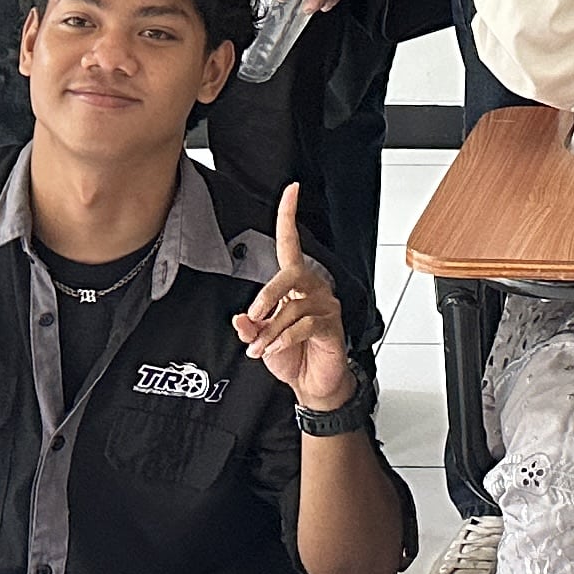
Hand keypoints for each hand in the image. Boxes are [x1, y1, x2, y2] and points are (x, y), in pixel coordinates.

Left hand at [232, 186, 356, 410]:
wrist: (312, 383)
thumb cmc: (291, 354)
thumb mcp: (260, 339)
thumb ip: (250, 326)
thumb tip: (241, 319)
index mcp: (294, 283)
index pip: (290, 243)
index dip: (289, 216)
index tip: (291, 190)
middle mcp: (312, 287)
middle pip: (291, 273)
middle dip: (268, 293)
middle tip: (255, 314)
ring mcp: (325, 305)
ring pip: (293, 306)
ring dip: (271, 330)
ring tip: (261, 348)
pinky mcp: (332, 324)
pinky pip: (304, 324)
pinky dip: (283, 338)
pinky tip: (275, 348)